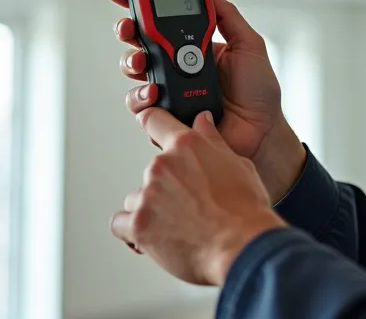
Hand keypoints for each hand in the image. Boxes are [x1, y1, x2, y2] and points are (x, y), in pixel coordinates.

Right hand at [104, 0, 305, 201]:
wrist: (263, 131)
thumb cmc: (258, 91)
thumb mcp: (248, 44)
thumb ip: (227, 15)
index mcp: (191, 43)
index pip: (158, 18)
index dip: (135, 2)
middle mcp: (174, 64)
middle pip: (137, 41)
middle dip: (125, 29)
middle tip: (128, 27)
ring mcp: (168, 90)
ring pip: (133, 70)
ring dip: (131, 61)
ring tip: (143, 61)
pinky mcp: (164, 116)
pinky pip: (140, 105)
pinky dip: (141, 96)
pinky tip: (155, 92)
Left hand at [111, 108, 286, 285]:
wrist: (242, 247)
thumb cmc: (245, 211)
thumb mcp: (238, 165)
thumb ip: (213, 141)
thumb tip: (203, 120)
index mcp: (186, 145)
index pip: (155, 119)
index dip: (152, 122)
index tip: (150, 125)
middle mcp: (162, 165)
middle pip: (152, 171)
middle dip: (167, 187)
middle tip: (191, 206)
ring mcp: (148, 195)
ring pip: (136, 198)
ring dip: (150, 210)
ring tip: (178, 226)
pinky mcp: (139, 224)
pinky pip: (120, 224)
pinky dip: (133, 231)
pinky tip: (154, 238)